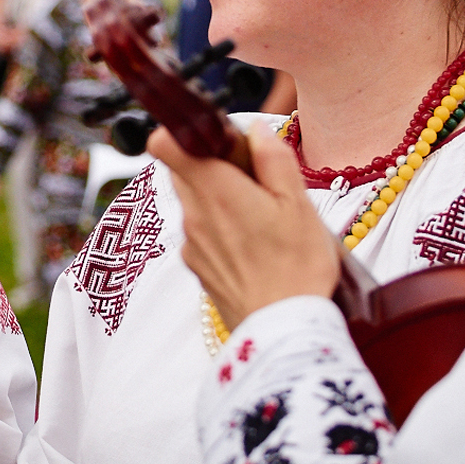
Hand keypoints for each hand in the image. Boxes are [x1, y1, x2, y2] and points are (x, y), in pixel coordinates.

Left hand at [148, 122, 339, 331]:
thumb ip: (273, 159)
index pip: (165, 144)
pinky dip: (220, 229)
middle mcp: (194, 215)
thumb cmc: (297, 268)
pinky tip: (254, 246)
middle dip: (211, 164)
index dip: (184, 132)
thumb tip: (255, 130)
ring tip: (261, 216)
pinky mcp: (198, 268)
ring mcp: (192, 244)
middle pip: (183, 171)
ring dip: (217, 198)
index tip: (215, 136)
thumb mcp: (298, 205)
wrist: (284, 334)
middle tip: (253, 177)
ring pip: (193, 203)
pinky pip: (200, 234)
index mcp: (215, 190)